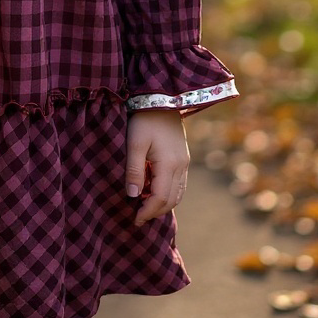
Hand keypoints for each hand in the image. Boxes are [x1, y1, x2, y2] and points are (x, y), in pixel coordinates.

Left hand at [125, 109, 188, 226]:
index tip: (134, 219)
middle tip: (138, 217)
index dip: (148, 212)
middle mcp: (181, 166)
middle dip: (155, 212)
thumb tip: (133, 196)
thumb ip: (134, 170)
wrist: (162, 98)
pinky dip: (168, 193)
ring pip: (178, 194)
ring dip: (163, 204)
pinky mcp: (183, 158)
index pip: (161, 199)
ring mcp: (184, 162)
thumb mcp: (134, 143)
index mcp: (169, 164)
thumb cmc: (144, 119)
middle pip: (171, 200)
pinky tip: (154, 192)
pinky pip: (179, 184)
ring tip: (145, 207)